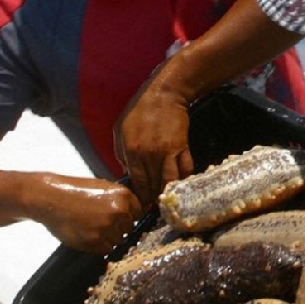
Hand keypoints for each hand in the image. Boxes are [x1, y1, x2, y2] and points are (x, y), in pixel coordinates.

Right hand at [35, 175, 143, 253]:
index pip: (138, 213)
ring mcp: (107, 227)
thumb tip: (135, 211)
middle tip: (99, 222)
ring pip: (118, 240)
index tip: (117, 217)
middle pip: (129, 228)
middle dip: (117, 227)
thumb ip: (120, 199)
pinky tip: (87, 234)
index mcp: (124, 196)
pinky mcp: (95, 241)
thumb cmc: (75, 191)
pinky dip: (98, 245)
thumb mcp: (103, 186)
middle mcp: (119, 211)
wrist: (50, 198)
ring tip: (90, 227)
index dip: (127, 216)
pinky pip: (106, 249)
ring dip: (107, 237)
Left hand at [114, 80, 193, 208]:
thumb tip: (128, 173)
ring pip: (170, 182)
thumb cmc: (139, 111)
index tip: (142, 204)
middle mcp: (150, 155)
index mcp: (132, 151)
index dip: (141, 196)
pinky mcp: (182, 148)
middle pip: (153, 185)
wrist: (164, 95)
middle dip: (153, 199)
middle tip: (154, 208)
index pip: (137, 182)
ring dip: (169, 193)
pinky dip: (184, 180)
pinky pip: (185, 169)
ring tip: (167, 200)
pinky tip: (181, 186)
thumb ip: (121, 153)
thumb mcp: (119, 130)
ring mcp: (168, 152)